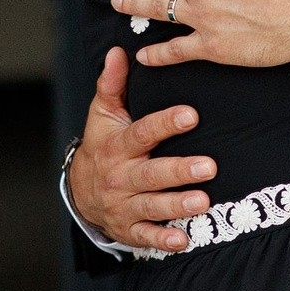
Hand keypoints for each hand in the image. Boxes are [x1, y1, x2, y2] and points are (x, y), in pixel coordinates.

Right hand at [67, 48, 215, 253]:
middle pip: (150, 174)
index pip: (142, 133)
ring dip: (176, 205)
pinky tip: (184, 239)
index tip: (190, 115)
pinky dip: (163, 240)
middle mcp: (119, 176)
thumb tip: (118, 51)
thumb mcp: (103, 114)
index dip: (165, 124)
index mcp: (116, 146)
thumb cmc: (103, 145)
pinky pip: (146, 236)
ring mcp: (123, 204)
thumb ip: (113, 84)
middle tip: (209, 166)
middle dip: (178, 171)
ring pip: (151, 205)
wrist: (80, 191)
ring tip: (203, 201)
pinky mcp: (129, 228)